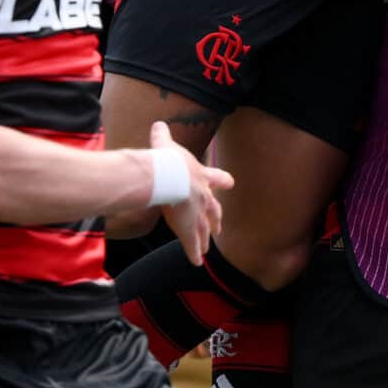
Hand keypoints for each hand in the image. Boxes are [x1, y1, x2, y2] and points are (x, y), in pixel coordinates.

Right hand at [148, 120, 234, 263]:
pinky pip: (192, 244)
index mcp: (201, 177)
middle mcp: (203, 197)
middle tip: (219, 228)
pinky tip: (196, 263)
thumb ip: (163, 136)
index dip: (221, 181)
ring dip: (204, 240)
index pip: (216, 178)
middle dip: (215, 219)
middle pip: (213, 210)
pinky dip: (193, 253)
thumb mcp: (165, 144)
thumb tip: (158, 124)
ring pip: (204, 230)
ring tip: (206, 249)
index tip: (229, 182)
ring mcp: (197, 215)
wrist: (169, 176)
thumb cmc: (167, 159)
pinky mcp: (188, 230)